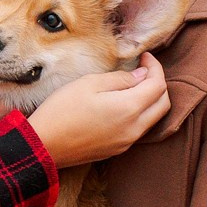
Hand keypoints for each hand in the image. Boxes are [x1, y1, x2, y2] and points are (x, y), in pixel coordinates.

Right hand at [26, 54, 169, 167]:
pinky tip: (124, 104)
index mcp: (129, 109)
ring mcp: (127, 142)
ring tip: (134, 85)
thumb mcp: (89, 84)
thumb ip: (120, 79)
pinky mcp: (118, 150)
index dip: (155, 67)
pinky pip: (139, 130)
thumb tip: (141, 75)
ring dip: (151, 100)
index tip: (145, 57)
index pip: (158, 85)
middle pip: (163, 104)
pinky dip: (141, 114)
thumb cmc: (62, 111)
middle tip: (143, 70)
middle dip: (158, 84)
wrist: (43, 146)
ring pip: (153, 118)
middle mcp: (134, 129)